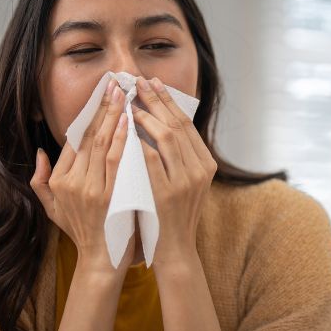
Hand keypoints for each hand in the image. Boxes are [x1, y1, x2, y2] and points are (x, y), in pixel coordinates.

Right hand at [30, 79, 135, 277]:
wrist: (102, 262)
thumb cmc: (83, 233)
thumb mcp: (53, 209)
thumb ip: (41, 181)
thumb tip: (41, 152)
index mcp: (60, 181)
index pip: (74, 140)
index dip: (88, 115)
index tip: (101, 94)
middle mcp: (72, 183)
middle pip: (87, 136)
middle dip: (102, 106)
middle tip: (114, 83)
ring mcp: (91, 190)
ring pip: (101, 143)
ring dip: (113, 115)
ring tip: (123, 93)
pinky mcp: (110, 196)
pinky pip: (116, 160)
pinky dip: (121, 139)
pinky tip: (129, 120)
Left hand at [131, 75, 216, 266]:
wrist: (174, 250)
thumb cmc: (171, 214)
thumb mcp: (184, 182)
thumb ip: (178, 156)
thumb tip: (160, 121)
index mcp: (205, 164)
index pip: (186, 124)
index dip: (168, 100)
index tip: (152, 82)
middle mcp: (200, 170)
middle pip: (177, 124)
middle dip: (156, 100)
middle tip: (138, 81)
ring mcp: (185, 182)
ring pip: (167, 138)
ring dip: (147, 116)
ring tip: (130, 103)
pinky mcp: (167, 194)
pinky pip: (151, 160)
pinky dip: (139, 142)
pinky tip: (126, 129)